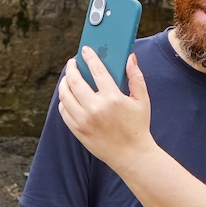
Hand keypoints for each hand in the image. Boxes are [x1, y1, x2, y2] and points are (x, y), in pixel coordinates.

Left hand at [55, 48, 154, 168]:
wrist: (131, 155)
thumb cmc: (138, 126)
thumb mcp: (142, 100)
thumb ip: (136, 77)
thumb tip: (130, 57)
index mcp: (112, 98)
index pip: (96, 70)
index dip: (89, 57)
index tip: (85, 50)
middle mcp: (95, 108)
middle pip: (75, 81)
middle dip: (71, 68)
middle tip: (72, 63)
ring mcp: (84, 120)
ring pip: (65, 95)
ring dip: (64, 83)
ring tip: (67, 78)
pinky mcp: (78, 131)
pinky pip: (64, 111)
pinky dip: (63, 101)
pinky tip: (67, 97)